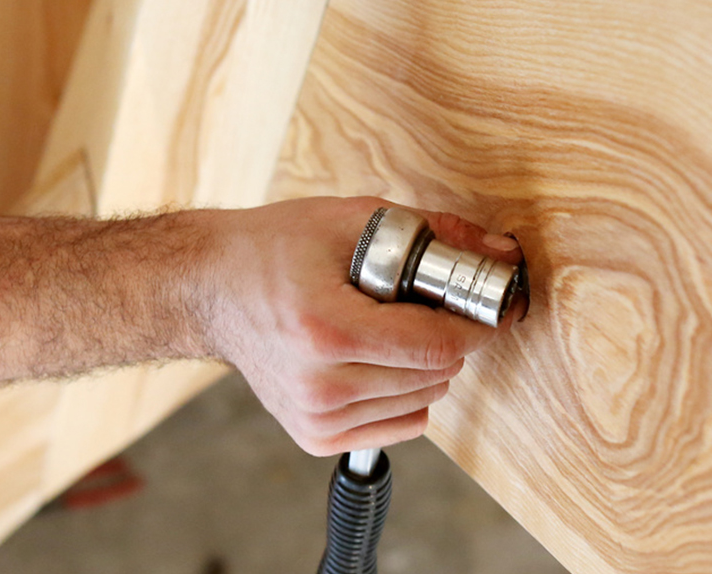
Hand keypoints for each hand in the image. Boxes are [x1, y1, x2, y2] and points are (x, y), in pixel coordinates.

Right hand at [197, 197, 523, 455]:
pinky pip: (403, 424)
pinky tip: (376, 360)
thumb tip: (501, 254)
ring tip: (387, 328)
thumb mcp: (352, 220)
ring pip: (424, 401)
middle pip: (435, 375)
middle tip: (422, 304)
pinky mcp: (315, 436)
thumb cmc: (275, 249)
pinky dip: (406, 393)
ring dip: (425, 365)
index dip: (475, 324)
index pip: (436, 346)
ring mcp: (315, 417)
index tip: (486, 305)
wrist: (210, 288)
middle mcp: (319, 385)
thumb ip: (433, 233)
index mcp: (326, 331)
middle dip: (447, 337)